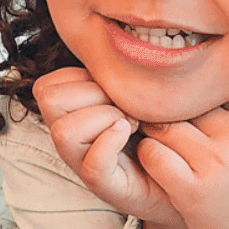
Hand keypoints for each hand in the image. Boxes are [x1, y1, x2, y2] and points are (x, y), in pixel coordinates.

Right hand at [32, 67, 186, 228]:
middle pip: (49, 101)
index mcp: (69, 114)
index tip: (113, 89)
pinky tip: (130, 134)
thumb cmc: (156, 128)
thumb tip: (113, 43)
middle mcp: (68, 140)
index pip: (46, 86)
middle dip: (93, 95)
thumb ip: (114, 73)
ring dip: (105, 118)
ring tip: (131, 123)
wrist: (181, 175)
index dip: (80, 79)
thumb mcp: (130, 91)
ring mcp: (82, 163)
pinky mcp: (106, 186)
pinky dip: (111, 142)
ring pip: (63, 131)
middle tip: (125, 107)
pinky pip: (93, 164)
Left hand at [136, 55, 228, 228]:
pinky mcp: (193, 190)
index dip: (199, 91)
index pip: (214, 83)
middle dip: (174, 109)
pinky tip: (161, 162)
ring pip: (165, 125)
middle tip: (165, 115)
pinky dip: (150, 155)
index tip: (193, 101)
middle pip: (186, 101)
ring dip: (156, 131)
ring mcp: (216, 164)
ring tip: (161, 137)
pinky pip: (154, 155)